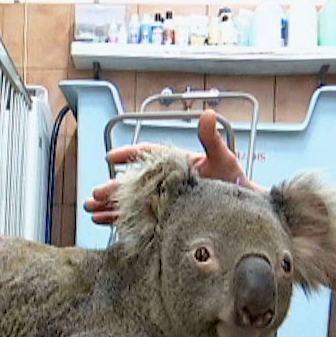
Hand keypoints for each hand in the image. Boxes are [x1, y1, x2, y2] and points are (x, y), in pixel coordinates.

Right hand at [83, 109, 248, 224]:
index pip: (148, 156)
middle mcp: (166, 182)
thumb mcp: (223, 159)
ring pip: (131, 201)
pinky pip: (137, 219)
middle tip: (95, 194)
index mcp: (176, 164)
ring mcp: (164, 201)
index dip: (128, 156)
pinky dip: (119, 220)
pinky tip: (102, 222)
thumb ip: (211, 139)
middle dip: (112, 188)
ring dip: (109, 205)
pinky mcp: (164, 219)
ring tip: (91, 209)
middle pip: (133, 183)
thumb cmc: (234, 182)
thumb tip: (208, 114)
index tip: (110, 158)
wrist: (244, 212)